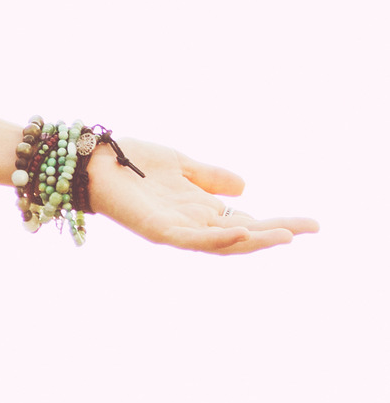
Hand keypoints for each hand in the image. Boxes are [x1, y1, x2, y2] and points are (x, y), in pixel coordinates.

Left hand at [86, 137, 317, 253]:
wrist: (91, 159)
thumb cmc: (130, 161)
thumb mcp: (181, 165)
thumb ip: (210, 177)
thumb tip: (245, 188)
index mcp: (198, 209)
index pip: (246, 221)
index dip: (278, 223)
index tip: (311, 223)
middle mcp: (189, 223)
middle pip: (241, 235)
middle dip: (276, 233)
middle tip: (311, 228)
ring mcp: (173, 228)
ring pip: (221, 243)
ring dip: (254, 240)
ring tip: (286, 236)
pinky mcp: (154, 229)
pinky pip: (190, 239)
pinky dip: (216, 237)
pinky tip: (242, 230)